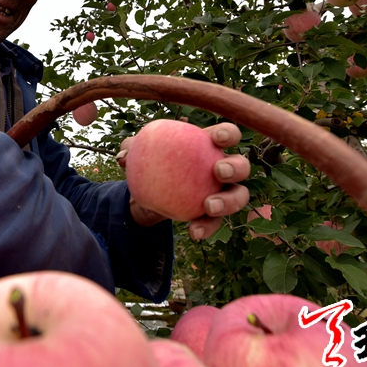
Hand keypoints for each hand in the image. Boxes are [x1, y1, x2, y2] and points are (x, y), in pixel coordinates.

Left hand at [117, 122, 250, 239]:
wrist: (148, 192)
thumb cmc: (150, 163)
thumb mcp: (138, 154)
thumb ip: (132, 150)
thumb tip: (124, 156)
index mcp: (208, 145)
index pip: (226, 135)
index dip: (228, 134)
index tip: (216, 138)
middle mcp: (222, 167)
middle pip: (242, 165)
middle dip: (236, 167)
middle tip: (218, 171)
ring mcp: (222, 192)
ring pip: (239, 196)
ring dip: (229, 201)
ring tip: (210, 206)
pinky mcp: (214, 215)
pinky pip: (216, 222)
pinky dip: (207, 227)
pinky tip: (194, 232)